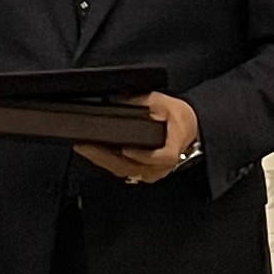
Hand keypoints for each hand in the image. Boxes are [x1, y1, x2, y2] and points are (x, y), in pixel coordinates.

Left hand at [76, 90, 199, 184]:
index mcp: (172, 148)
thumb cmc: (178, 117)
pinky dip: (107, 164)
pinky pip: (124, 172)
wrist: (189, 129)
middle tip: (85, 146)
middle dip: (106, 157)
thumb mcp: (163, 102)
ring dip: (103, 161)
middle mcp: (162, 166)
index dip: (143, 156)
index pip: (160, 157)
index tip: (125, 149)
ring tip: (84, 148)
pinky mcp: (144, 174)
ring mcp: (153, 173)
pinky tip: (94, 154)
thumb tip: (117, 99)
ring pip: (125, 172)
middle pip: (133, 168)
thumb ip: (143, 101)